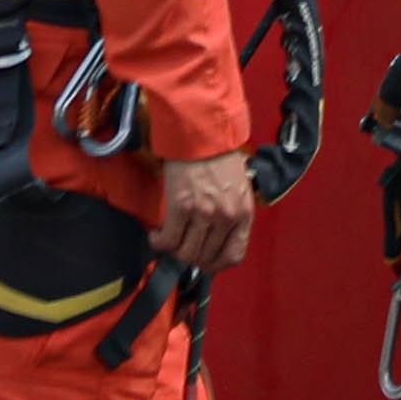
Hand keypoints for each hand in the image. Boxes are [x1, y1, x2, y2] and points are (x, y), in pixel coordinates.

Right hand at [158, 149, 256, 272]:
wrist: (202, 134)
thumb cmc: (220, 159)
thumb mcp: (239, 188)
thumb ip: (232, 215)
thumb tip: (216, 241)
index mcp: (244, 213)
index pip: (234, 256)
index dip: (217, 265)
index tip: (206, 262)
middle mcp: (226, 217)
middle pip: (206, 258)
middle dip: (192, 257)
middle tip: (182, 247)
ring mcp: (204, 213)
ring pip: (186, 253)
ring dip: (174, 251)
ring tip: (169, 239)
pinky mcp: (181, 207)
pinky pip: (168, 240)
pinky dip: (159, 242)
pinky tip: (157, 235)